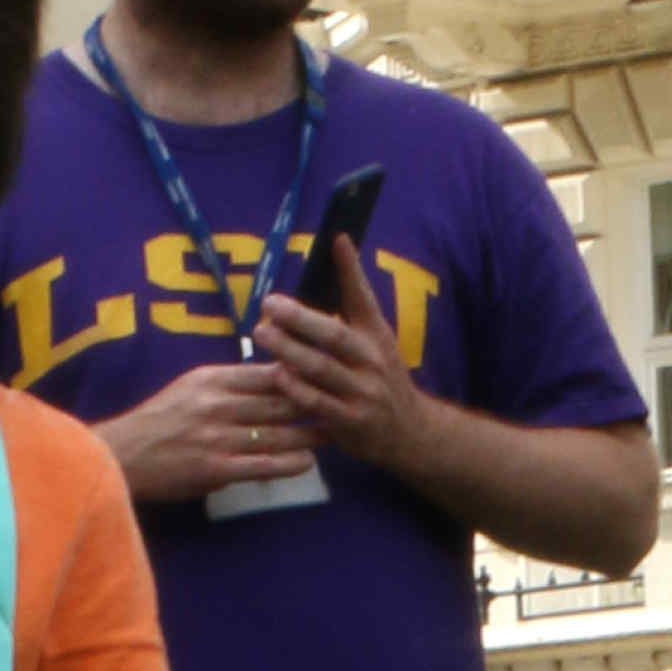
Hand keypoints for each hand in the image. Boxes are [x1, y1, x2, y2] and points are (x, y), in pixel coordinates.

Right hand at [94, 359, 317, 502]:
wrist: (121, 456)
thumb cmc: (158, 421)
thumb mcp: (188, 388)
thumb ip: (228, 383)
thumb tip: (273, 376)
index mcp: (210, 380)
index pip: (268, 372)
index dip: (303, 374)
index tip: (329, 375)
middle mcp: (216, 405)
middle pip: (281, 402)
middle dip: (316, 405)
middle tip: (343, 406)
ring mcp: (217, 438)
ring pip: (279, 434)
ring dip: (311, 435)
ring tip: (333, 434)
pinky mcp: (217, 468)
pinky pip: (265, 465)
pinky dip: (291, 463)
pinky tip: (307, 462)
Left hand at [254, 242, 432, 468]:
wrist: (410, 431)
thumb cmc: (380, 377)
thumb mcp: (374, 340)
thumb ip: (351, 305)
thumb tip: (334, 254)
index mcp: (376, 335)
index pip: (363, 297)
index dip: (351, 269)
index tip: (337, 239)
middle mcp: (372, 360)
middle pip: (335, 334)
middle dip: (300, 318)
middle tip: (269, 304)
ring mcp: (363, 392)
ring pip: (322, 368)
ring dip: (289, 350)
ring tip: (262, 333)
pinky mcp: (351, 421)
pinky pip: (318, 403)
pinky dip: (297, 389)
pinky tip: (277, 375)